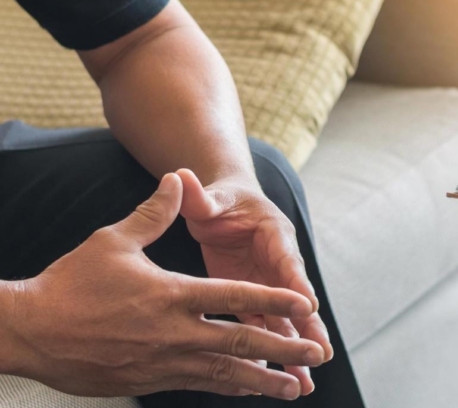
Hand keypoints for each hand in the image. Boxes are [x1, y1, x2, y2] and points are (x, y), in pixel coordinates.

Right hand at [2, 174, 324, 398]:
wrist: (32, 331)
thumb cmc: (72, 283)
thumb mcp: (115, 240)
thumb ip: (155, 213)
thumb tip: (176, 179)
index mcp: (173, 295)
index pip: (237, 297)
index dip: (276, 301)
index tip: (307, 307)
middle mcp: (176, 332)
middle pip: (243, 342)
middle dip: (285, 349)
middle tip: (318, 354)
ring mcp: (165, 361)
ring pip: (226, 374)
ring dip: (265, 381)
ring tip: (295, 388)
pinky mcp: (151, 380)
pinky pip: (201, 384)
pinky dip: (230, 386)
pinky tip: (247, 389)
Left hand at [177, 169, 332, 395]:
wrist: (225, 206)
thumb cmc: (220, 199)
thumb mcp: (212, 197)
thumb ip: (201, 195)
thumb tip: (181, 176)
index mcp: (274, 234)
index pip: (287, 260)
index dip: (296, 283)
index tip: (307, 306)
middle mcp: (278, 262)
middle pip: (296, 298)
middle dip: (308, 328)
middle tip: (320, 355)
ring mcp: (267, 284)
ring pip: (285, 321)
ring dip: (294, 350)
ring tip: (306, 383)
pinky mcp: (253, 299)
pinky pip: (266, 328)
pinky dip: (273, 352)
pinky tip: (279, 379)